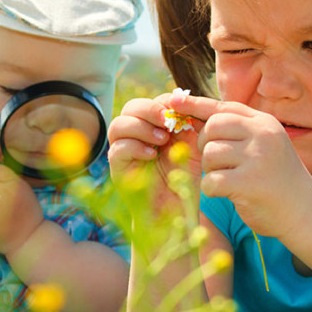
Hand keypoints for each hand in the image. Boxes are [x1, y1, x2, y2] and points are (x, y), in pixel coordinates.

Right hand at [107, 92, 202, 212]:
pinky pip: (117, 149)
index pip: (152, 102)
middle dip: (150, 110)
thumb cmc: (185, 179)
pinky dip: (135, 147)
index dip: (165, 102)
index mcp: (153, 127)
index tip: (182, 111)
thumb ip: (192, 124)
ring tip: (161, 140)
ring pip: (118, 125)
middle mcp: (135, 136)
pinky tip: (152, 155)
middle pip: (131, 107)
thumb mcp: (194, 147)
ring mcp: (123, 151)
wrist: (176, 211)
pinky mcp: (117, 168)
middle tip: (168, 122)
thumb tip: (186, 100)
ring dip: (140, 127)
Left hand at [170, 94, 311, 238]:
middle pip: (212, 128)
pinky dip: (212, 190)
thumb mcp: (264, 145)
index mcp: (264, 123)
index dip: (195, 104)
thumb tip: (194, 114)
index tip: (173, 101)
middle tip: (217, 163)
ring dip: (211, 170)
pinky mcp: (249, 183)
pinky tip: (228, 194)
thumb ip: (238, 130)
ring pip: (210, 155)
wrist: (306, 212)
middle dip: (205, 146)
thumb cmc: (277, 179)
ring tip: (229, 179)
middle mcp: (262, 135)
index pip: (223, 108)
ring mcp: (257, 157)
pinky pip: (211, 181)